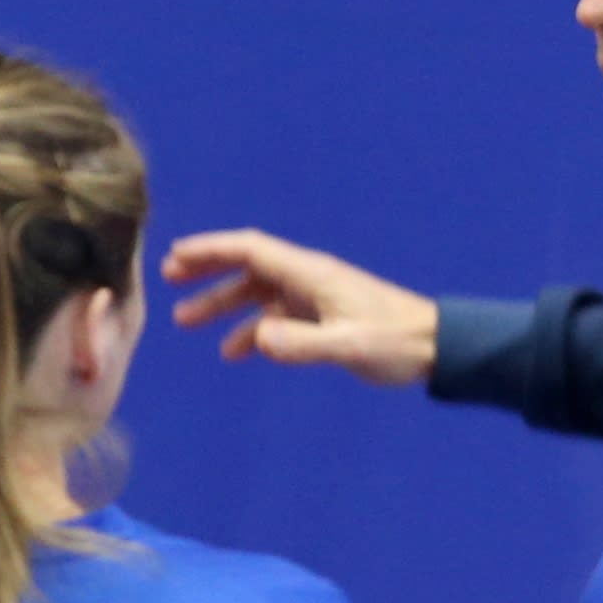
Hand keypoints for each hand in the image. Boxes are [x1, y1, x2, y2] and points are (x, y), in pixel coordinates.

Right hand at [161, 229, 441, 388]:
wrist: (434, 346)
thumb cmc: (396, 341)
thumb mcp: (348, 346)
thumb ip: (302, 344)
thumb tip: (256, 339)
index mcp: (311, 274)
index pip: (251, 251)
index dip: (211, 250)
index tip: (176, 257)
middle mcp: (308, 278)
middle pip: (247, 265)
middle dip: (207, 270)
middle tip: (168, 280)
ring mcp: (314, 297)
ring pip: (257, 292)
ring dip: (222, 303)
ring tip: (185, 322)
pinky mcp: (322, 317)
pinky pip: (276, 316)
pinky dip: (251, 329)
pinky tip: (234, 351)